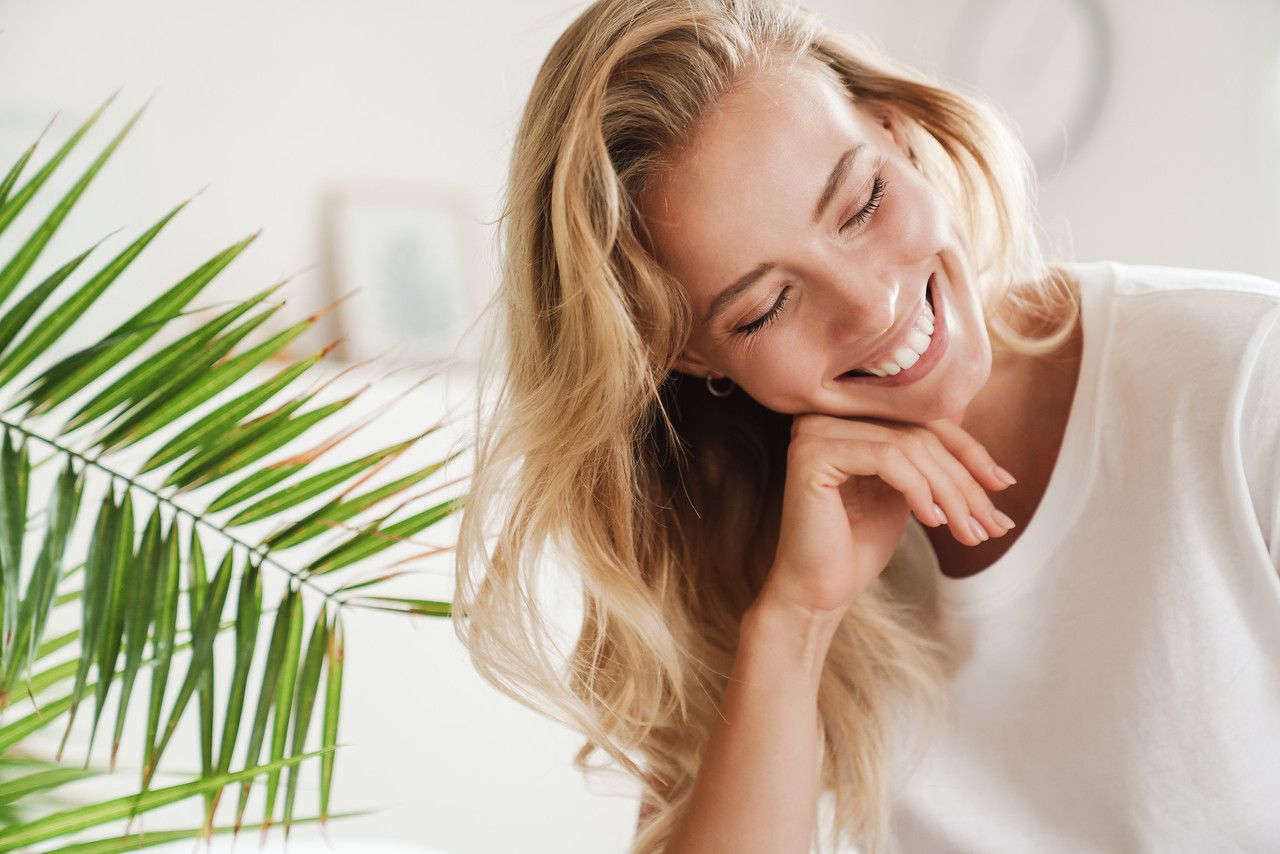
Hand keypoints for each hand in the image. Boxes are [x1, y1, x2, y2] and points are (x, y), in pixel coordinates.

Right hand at [759, 413, 1015, 621]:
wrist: (818, 592)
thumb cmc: (858, 545)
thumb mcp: (909, 494)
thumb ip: (934, 462)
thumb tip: (996, 457)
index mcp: (847, 418)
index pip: (923, 419)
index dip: (970, 451)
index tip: (1005, 485)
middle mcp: (826, 415)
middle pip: (919, 432)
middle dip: (965, 480)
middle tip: (993, 523)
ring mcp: (815, 431)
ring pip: (909, 446)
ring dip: (951, 492)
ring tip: (969, 532)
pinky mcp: (813, 454)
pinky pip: (887, 459)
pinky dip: (920, 490)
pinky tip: (933, 522)